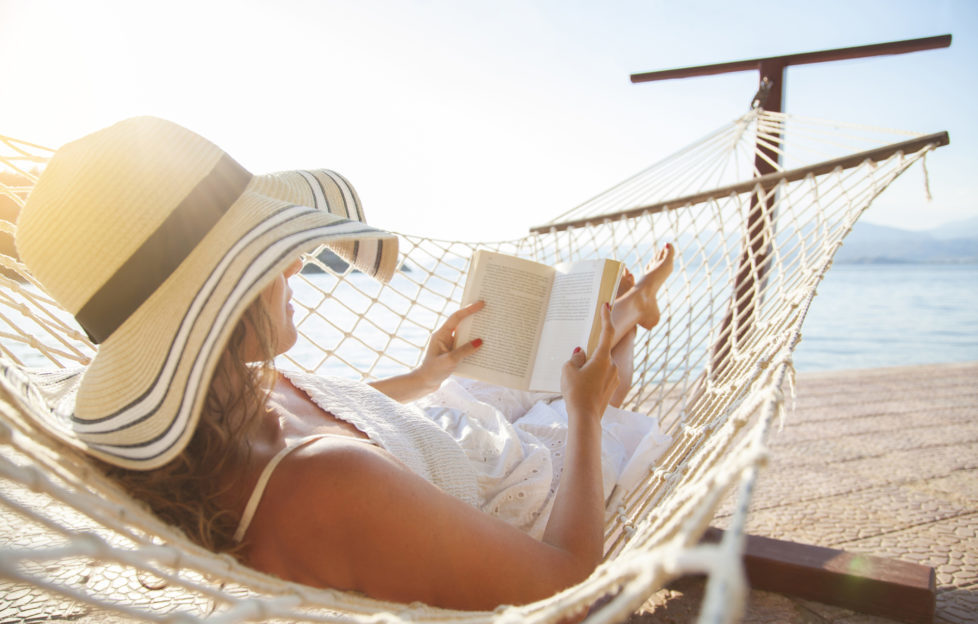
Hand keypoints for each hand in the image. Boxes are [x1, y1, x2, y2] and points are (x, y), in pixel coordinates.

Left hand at [415, 301, 485, 391]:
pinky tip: (483, 347)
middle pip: (461, 323)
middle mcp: (444, 337)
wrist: (424, 384)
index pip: (456, 317)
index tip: (481, 304)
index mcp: (441, 334)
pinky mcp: (452, 353)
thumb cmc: (433, 371)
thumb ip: (465, 350)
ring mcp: (448, 345)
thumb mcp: (450, 360)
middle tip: (488, 311)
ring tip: (489, 328)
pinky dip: (473, 345)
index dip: (469, 309)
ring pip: (464, 335)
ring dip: (475, 332)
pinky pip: (465, 345)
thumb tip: (480, 341)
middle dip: (474, 317)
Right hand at [560, 303, 618, 422]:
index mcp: (603, 358)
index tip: (606, 305)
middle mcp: (612, 366)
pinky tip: (580, 389)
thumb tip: (581, 353)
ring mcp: (613, 378)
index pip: (607, 332)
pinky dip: (591, 379)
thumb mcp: (568, 370)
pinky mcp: (611, 389)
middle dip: (587, 356)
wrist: (586, 419)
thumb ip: (575, 357)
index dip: (606, 317)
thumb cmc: (576, 393)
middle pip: (599, 353)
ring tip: (574, 382)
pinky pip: (600, 377)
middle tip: (574, 366)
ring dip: (588, 369)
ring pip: (599, 366)